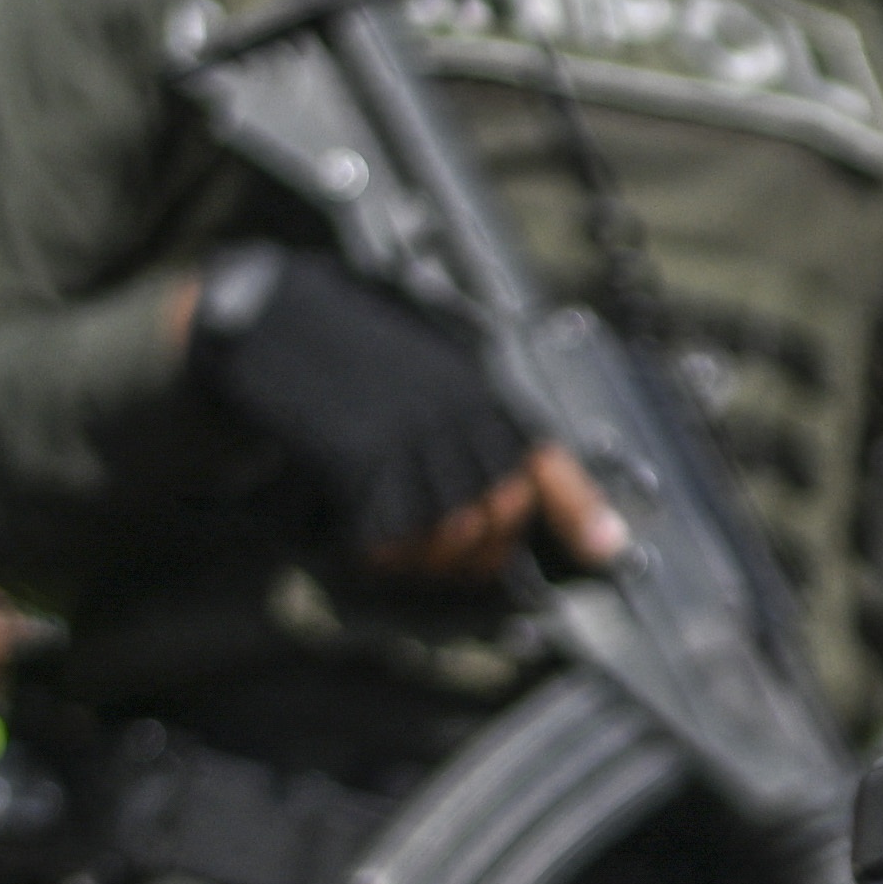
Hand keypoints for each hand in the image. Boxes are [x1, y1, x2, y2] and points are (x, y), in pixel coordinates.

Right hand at [199, 248, 605, 582]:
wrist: (276, 319)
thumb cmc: (345, 346)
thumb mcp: (424, 370)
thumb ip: (464, 426)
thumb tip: (501, 499)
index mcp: (475, 392)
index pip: (545, 459)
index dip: (581, 510)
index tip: (607, 551)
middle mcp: (455, 413)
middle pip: (503, 512)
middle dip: (485, 555)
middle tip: (452, 564)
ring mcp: (413, 437)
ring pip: (454, 533)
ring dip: (430, 561)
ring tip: (401, 551)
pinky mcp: (365, 459)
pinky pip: (392, 535)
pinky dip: (379, 554)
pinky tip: (361, 539)